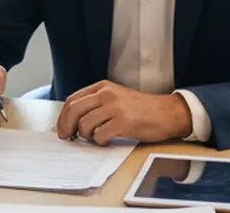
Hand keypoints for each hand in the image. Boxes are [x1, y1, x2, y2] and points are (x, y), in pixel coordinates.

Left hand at [55, 80, 191, 144]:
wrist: (167, 113)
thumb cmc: (140, 109)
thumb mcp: (115, 97)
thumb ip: (95, 104)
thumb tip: (72, 120)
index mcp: (102, 87)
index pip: (72, 100)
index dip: (63, 117)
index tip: (62, 128)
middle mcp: (107, 94)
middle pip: (74, 110)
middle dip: (66, 127)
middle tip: (68, 137)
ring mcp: (115, 108)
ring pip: (85, 124)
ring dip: (86, 135)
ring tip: (95, 137)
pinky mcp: (124, 122)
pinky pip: (100, 135)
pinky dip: (99, 141)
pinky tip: (106, 140)